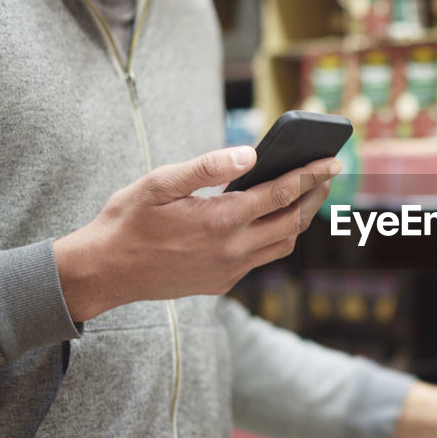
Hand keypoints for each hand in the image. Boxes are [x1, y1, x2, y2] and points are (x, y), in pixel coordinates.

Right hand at [54, 146, 338, 320]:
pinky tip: (266, 221)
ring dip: (297, 220)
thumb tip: (250, 154)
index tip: (332, 161)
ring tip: (303, 196)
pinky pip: (259, 260)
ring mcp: (229, 270)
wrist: (104, 272)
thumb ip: (207, 167)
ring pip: (282, 245)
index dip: (311, 175)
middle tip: (327, 175)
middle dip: (314, 195)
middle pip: (292, 221)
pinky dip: (272, 238)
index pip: (281, 193)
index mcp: (220, 220)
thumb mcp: (159, 183)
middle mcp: (232, 249)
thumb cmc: (127, 221)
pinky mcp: (221, 283)